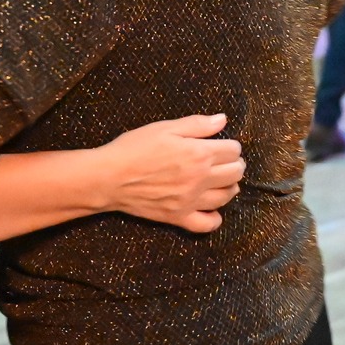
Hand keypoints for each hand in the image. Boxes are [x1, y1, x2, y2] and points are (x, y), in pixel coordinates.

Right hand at [95, 114, 245, 233]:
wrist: (109, 177)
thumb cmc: (134, 148)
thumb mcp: (166, 128)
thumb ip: (197, 125)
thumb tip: (222, 120)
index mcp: (198, 154)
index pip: (233, 151)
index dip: (231, 145)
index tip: (224, 144)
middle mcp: (199, 179)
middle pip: (235, 173)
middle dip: (235, 164)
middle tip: (225, 160)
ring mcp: (190, 201)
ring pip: (226, 197)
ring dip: (230, 187)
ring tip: (221, 180)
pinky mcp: (179, 217)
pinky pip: (207, 224)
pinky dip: (215, 217)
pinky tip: (211, 208)